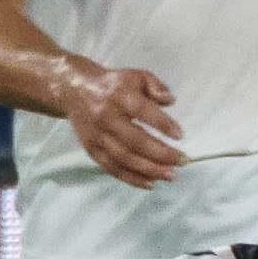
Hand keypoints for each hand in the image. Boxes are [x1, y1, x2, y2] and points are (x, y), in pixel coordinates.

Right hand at [61, 61, 183, 185]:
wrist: (74, 90)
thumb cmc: (113, 85)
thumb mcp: (135, 75)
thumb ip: (155, 85)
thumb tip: (171, 101)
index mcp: (118, 96)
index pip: (142, 111)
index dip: (162, 124)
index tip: (180, 135)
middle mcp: (106, 117)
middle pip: (135, 141)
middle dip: (161, 154)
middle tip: (182, 161)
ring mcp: (97, 136)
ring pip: (124, 158)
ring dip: (150, 170)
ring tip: (171, 175)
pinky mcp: (91, 149)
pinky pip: (112, 168)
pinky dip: (132, 178)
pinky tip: (151, 183)